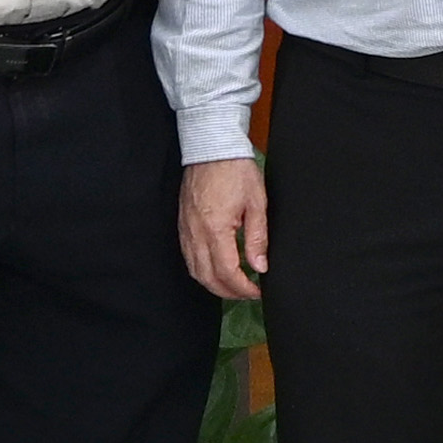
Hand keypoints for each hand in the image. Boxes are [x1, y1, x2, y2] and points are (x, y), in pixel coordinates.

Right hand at [179, 155, 265, 302]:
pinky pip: (188, 257)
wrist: (212, 148)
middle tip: (248, 293)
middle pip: (208, 278)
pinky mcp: (182, 225)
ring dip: (214, 284)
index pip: (227, 272)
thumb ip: (258, 238)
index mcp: (215, 229)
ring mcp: (186, 230)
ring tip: (234, 285)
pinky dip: (202, 270)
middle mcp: (196, 234)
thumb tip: (260, 266)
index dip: (243, 288)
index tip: (257, 291)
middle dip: (229, 292)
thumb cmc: (235, 170)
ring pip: (195, 271)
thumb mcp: (257, 203)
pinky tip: (216, 268)